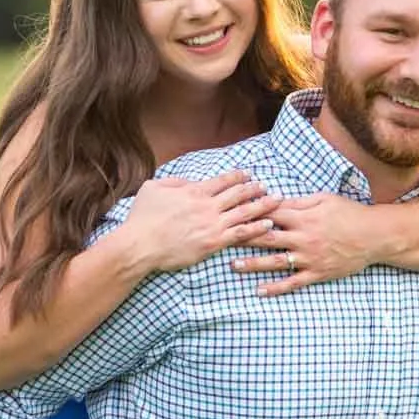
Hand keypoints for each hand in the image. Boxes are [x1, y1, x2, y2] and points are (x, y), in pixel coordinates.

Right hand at [118, 170, 278, 273]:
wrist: (140, 245)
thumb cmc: (143, 218)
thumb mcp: (154, 188)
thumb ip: (174, 181)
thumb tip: (189, 181)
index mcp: (194, 190)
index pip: (223, 180)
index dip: (238, 176)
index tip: (249, 174)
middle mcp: (207, 205)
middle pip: (238, 193)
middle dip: (256, 188)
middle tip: (268, 186)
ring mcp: (212, 224)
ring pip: (245, 212)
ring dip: (263, 205)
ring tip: (278, 200)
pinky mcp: (213, 242)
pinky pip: (241, 233)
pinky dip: (256, 228)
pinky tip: (269, 225)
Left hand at [231, 193, 375, 296]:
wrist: (374, 236)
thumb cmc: (349, 213)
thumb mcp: (323, 199)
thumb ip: (298, 201)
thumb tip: (274, 200)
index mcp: (303, 217)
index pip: (270, 214)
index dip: (250, 213)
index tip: (231, 214)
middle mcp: (303, 238)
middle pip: (266, 238)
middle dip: (242, 239)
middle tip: (221, 239)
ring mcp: (310, 257)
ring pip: (275, 262)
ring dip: (252, 264)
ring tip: (233, 265)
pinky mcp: (317, 273)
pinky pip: (293, 282)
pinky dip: (276, 288)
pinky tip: (259, 291)